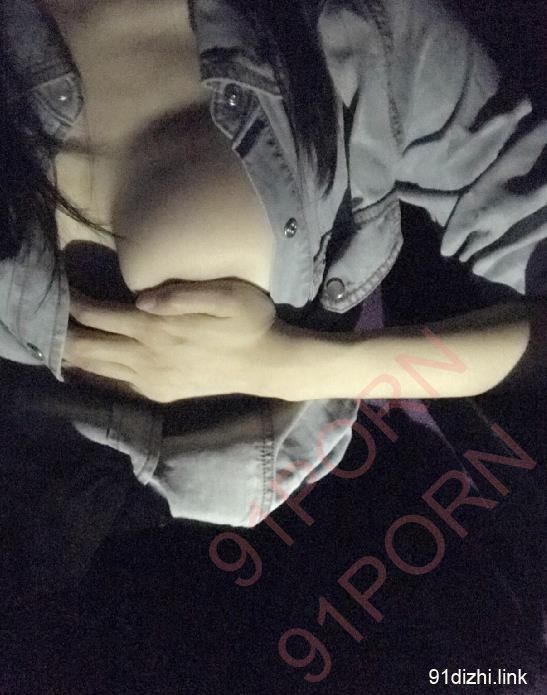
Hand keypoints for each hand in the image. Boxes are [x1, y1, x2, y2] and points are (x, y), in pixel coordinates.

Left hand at [63, 279, 294, 402]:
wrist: (267, 365)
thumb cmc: (250, 321)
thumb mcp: (229, 295)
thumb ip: (184, 295)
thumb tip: (142, 299)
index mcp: (157, 328)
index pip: (98, 314)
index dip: (72, 302)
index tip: (57, 287)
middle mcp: (147, 356)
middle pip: (87, 345)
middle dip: (62, 330)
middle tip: (47, 314)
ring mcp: (151, 379)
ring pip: (96, 367)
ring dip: (72, 353)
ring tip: (56, 337)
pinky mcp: (159, 392)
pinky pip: (114, 385)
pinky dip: (93, 373)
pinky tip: (82, 366)